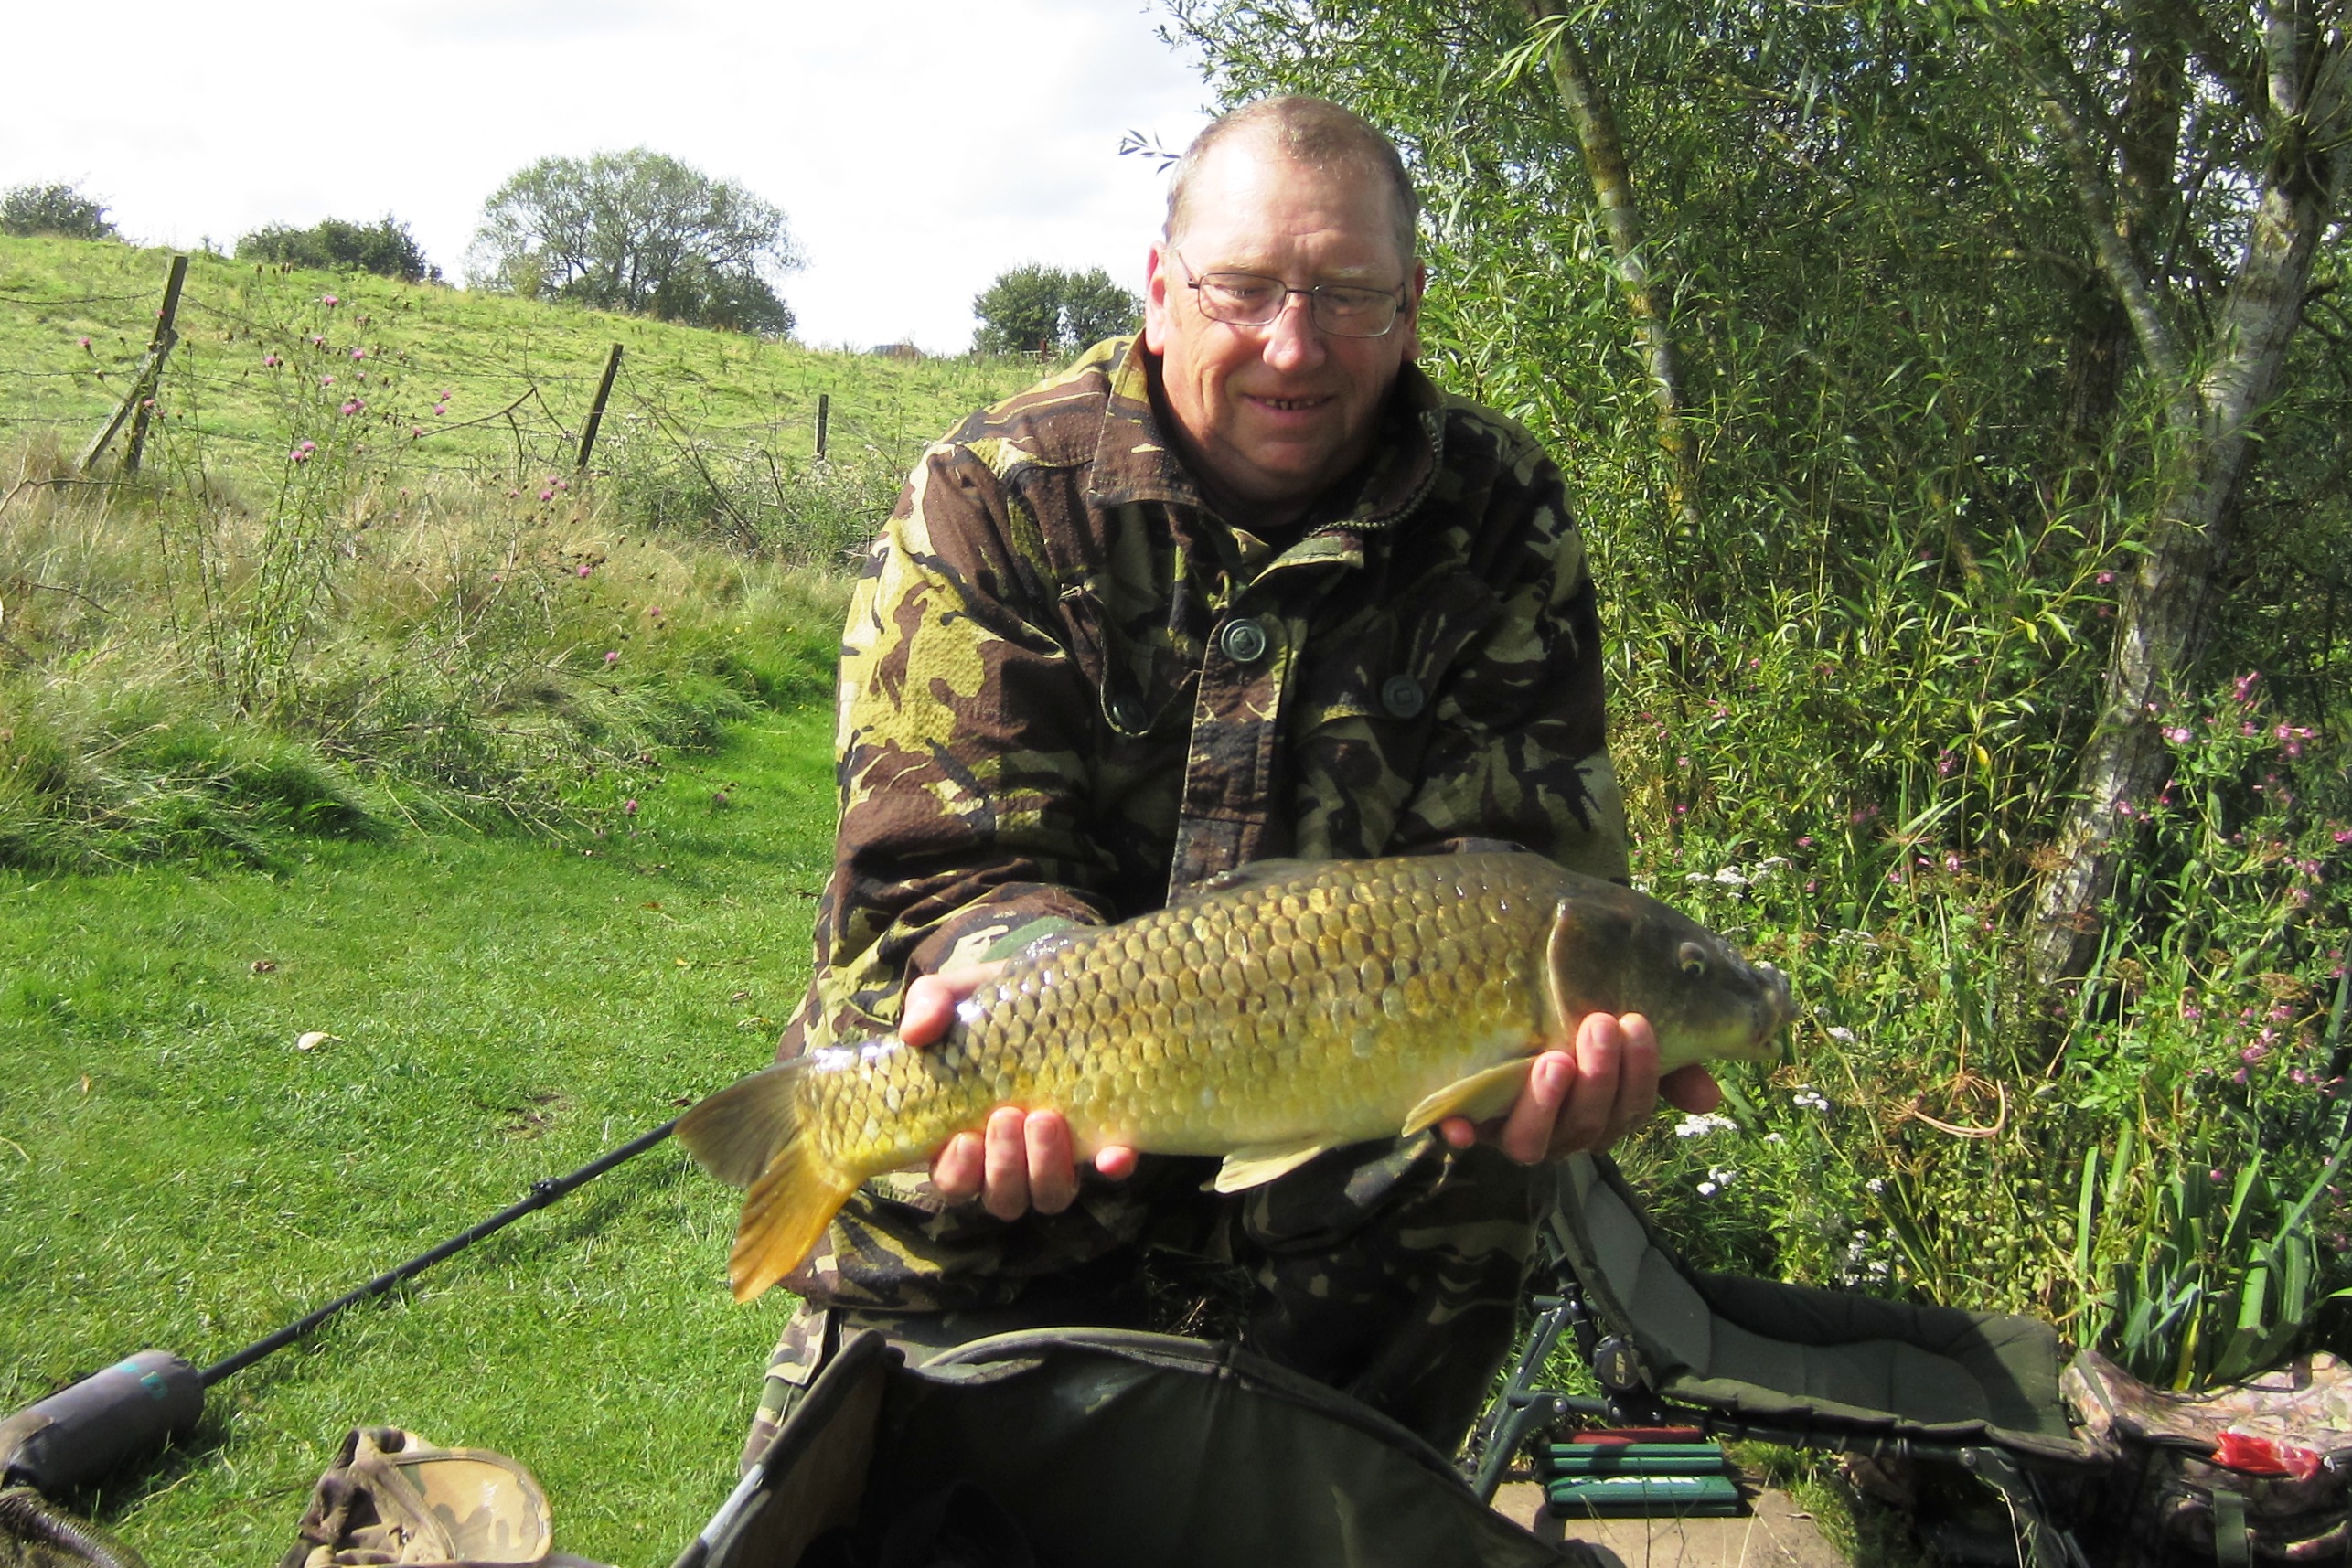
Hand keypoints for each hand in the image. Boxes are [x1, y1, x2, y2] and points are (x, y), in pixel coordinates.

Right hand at [900, 961, 1136, 1218]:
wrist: (1054, 989)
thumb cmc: (993, 1006)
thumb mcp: (956, 995)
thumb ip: (929, 1004)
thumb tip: (915, 1031)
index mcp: (965, 1137)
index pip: (954, 1182)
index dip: (958, 1173)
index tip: (964, 1138)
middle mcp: (1011, 1159)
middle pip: (1003, 1199)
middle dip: (1004, 1167)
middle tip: (1008, 1116)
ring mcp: (1058, 1155)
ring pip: (1049, 1197)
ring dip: (1046, 1169)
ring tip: (1046, 1118)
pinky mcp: (1101, 1140)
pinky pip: (1110, 1169)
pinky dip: (1112, 1166)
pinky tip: (1114, 1154)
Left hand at [1437, 1012, 1721, 1163]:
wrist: (1500, 1017)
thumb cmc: (1574, 1029)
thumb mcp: (1622, 1041)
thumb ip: (1667, 1064)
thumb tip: (1709, 1097)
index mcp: (1602, 1114)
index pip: (1630, 1110)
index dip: (1640, 1073)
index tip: (1637, 1022)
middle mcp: (1560, 1132)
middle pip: (1586, 1126)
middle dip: (1599, 1079)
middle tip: (1599, 1025)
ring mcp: (1512, 1131)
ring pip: (1533, 1143)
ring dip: (1547, 1104)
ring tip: (1553, 1061)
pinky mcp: (1468, 1123)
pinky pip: (1464, 1136)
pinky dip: (1462, 1132)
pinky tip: (1458, 1125)